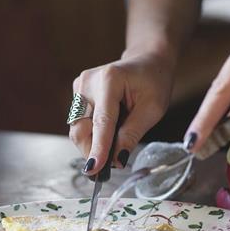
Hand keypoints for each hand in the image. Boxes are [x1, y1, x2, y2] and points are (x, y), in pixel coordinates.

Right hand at [69, 53, 174, 173]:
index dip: (98, 148)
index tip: (94, 169)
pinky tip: (107, 129)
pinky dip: (91, 133)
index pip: (102, 122)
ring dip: (92, 143)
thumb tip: (117, 160)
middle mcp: (88, 81)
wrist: (146, 61)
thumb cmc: (153, 82)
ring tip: (112, 144)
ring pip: (77, 128)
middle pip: (81, 128)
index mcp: (109, 80)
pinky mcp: (76, 93)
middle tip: (110, 165)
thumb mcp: (153, 109)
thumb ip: (132, 134)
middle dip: (92, 150)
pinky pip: (78, 122)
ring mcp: (79, 86)